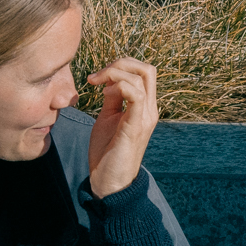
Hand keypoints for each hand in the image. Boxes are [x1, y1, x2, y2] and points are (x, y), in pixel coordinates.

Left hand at [87, 58, 158, 197]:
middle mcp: (150, 109)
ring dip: (115, 73)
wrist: (110, 182)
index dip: (120, 66)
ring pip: (142, 77)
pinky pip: (136, 95)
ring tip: (95, 83)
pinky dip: (119, 86)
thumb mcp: (108, 118)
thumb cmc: (107, 151)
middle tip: (97, 76)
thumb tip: (109, 82)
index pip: (143, 72)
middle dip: (120, 63)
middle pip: (147, 69)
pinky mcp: (136, 126)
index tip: (96, 78)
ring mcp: (146, 117)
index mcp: (144, 107)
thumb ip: (112, 99)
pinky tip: (103, 96)